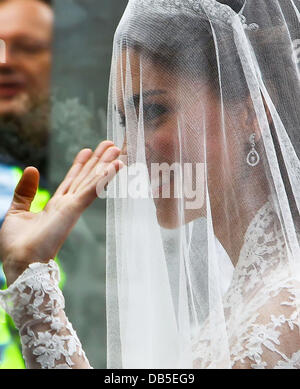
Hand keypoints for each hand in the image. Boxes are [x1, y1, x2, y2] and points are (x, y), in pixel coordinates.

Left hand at [0, 140, 122, 285]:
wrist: (19, 264)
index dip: (80, 165)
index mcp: (55, 205)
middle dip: (98, 161)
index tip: (87, 151)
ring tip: (116, 149)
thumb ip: (25, 191)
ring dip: (105, 165)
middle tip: (111, 145)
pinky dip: (104, 178)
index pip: (71, 181)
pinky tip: (114, 166)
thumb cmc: (16, 246)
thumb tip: (32, 169)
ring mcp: (72, 207)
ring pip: (92, 181)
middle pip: (86, 177)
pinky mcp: (73, 211)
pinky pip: (91, 190)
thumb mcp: (16, 211)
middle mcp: (67, 205)